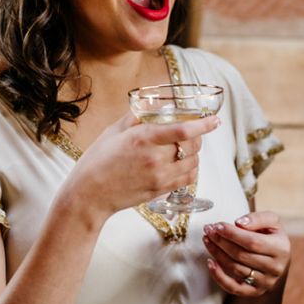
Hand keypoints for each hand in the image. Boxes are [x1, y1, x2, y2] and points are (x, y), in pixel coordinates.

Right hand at [56, 111, 220, 226]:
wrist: (89, 195)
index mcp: (143, 139)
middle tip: (193, 132)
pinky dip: (191, 170)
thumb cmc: (96, 162)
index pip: (184, 131)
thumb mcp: (112, 132)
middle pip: (193, 146)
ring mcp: (160, 177)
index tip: (214, 120)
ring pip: (193, 163)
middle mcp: (155, 158)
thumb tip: (147, 107)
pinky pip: (188, 179)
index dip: (203, 125)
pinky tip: (184, 165)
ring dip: (194, 154)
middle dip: (198, 137)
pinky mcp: (160, 191)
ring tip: (185, 148)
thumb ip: (133, 118)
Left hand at [203, 211, 290, 296]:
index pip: (252, 242)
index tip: (217, 225)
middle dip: (221, 241)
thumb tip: (239, 223)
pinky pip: (234, 288)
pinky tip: (210, 262)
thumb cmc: (271, 235)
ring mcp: (265, 282)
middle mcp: (275, 268)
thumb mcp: (271, 221)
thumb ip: (257, 218)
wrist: (277, 257)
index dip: (232, 234)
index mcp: (281, 249)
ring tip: (207, 240)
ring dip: (217, 254)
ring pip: (235, 268)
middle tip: (208, 230)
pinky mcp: (255, 291)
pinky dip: (219, 276)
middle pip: (241, 255)